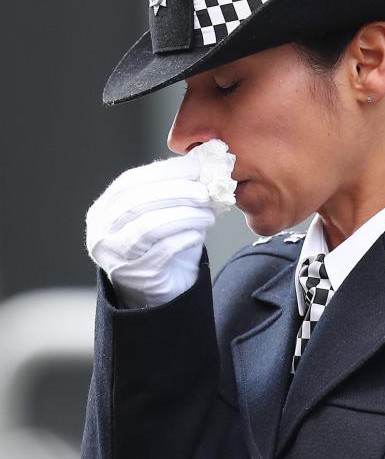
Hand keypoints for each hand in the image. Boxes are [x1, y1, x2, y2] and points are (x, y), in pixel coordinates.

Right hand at [86, 151, 218, 307]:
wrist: (160, 295)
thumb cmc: (161, 248)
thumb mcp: (162, 215)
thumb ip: (171, 191)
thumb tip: (200, 164)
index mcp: (103, 211)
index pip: (130, 182)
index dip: (163, 172)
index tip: (194, 167)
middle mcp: (101, 232)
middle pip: (138, 202)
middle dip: (177, 192)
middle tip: (205, 191)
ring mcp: (114, 256)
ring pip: (150, 225)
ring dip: (185, 215)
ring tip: (208, 214)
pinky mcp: (136, 275)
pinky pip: (163, 250)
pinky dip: (185, 237)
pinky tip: (199, 234)